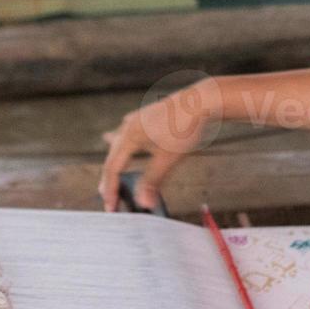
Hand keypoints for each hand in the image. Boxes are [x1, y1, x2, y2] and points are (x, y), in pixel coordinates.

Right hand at [99, 80, 218, 210]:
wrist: (200, 101)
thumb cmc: (184, 127)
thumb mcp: (168, 158)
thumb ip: (153, 181)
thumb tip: (143, 202)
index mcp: (128, 136)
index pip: (112, 168)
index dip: (110, 189)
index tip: (111, 207)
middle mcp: (127, 127)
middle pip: (112, 158)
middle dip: (109, 180)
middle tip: (109, 199)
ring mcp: (135, 121)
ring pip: (117, 147)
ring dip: (114, 165)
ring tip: (110, 178)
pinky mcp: (144, 119)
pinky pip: (125, 137)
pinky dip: (121, 149)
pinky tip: (116, 143)